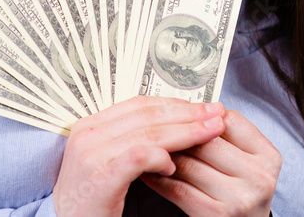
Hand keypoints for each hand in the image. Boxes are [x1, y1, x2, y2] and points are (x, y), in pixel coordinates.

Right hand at [52, 95, 226, 216]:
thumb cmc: (91, 199)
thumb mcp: (107, 161)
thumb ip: (131, 140)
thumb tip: (172, 125)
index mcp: (90, 125)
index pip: (139, 104)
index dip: (173, 103)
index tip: (201, 106)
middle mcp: (88, 133)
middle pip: (147, 114)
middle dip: (187, 113)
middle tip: (215, 114)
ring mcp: (92, 153)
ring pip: (148, 133)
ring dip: (184, 132)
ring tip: (209, 133)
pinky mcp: (101, 175)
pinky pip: (139, 157)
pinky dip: (160, 158)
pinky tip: (174, 166)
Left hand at [139, 109, 280, 215]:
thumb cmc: (242, 192)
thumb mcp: (246, 162)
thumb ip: (226, 137)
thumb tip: (187, 109)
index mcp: (268, 156)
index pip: (229, 120)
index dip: (201, 115)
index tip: (182, 113)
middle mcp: (258, 177)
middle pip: (206, 141)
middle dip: (177, 133)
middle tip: (154, 125)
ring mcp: (238, 197)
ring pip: (188, 163)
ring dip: (162, 154)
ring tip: (145, 145)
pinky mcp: (215, 214)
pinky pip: (177, 188)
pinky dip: (158, 177)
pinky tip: (148, 170)